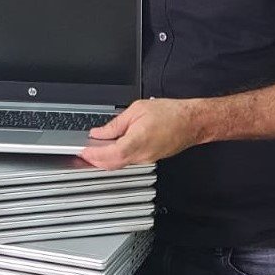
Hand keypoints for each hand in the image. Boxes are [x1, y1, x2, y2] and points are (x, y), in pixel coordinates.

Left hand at [79, 98, 199, 169]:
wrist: (192, 122)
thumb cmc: (171, 113)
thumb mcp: (138, 109)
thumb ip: (116, 123)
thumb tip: (99, 132)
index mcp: (137, 141)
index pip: (109, 154)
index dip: (93, 154)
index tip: (82, 150)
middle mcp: (141, 155)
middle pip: (111, 164)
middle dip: (94, 161)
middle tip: (83, 152)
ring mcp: (146, 159)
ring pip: (119, 164)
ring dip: (104, 160)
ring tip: (94, 150)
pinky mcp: (150, 158)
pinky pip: (128, 161)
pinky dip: (116, 158)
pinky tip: (111, 149)